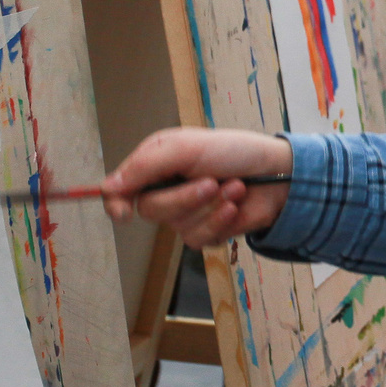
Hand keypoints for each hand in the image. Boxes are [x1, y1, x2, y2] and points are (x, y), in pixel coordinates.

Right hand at [101, 128, 291, 244]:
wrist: (277, 173)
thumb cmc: (234, 151)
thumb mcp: (186, 147)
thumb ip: (146, 166)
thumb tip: (108, 188)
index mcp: (156, 165)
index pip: (121, 190)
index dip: (116, 203)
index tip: (122, 213)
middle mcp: (166, 190)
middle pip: (152, 210)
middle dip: (184, 198)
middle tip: (211, 182)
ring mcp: (185, 214)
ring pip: (177, 226)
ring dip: (210, 207)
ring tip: (232, 187)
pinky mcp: (206, 231)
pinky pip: (199, 238)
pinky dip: (220, 222)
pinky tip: (235, 206)